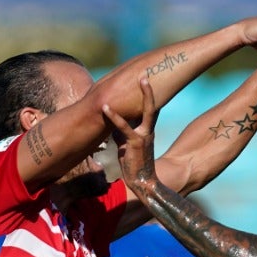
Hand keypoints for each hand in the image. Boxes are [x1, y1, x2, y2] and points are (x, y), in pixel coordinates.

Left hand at [103, 77, 159, 191]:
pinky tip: (105, 107)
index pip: (147, 109)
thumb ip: (121, 130)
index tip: (143, 80)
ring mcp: (143, 136)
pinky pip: (123, 126)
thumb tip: (111, 119)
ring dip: (145, 94)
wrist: (142, 182)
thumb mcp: (126, 144)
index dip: (146, 95)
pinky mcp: (135, 143)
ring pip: (146, 111)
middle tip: (146, 74)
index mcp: (147, 130)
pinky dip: (113, 116)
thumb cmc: (133, 164)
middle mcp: (148, 130)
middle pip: (152, 106)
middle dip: (149, 90)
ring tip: (140, 78)